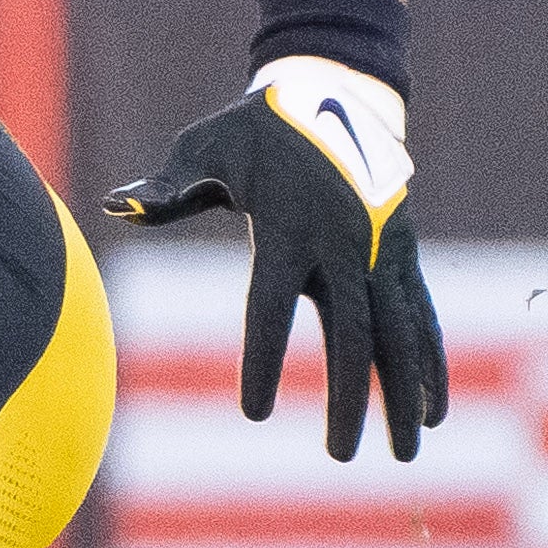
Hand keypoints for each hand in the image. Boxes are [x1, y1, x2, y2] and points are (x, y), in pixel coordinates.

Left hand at [106, 56, 447, 460]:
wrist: (336, 91)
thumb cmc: (257, 130)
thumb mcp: (205, 148)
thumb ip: (166, 188)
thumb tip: (114, 205)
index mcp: (288, 227)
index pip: (270, 305)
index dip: (261, 358)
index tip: (253, 412)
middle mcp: (343, 244)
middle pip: (350, 333)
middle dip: (347, 398)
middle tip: (338, 456)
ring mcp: (380, 251)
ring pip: (397, 333)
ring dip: (403, 395)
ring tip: (404, 455)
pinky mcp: (401, 255)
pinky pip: (420, 315)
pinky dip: (430, 363)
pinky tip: (433, 412)